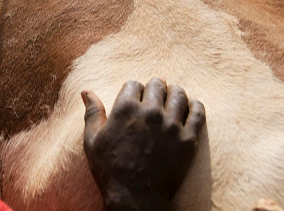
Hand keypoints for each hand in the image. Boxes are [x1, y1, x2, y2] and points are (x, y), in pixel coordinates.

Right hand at [83, 78, 204, 210]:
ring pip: (179, 94)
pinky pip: (198, 112)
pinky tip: (190, 108)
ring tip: (173, 100)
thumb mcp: (92, 141)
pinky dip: (195, 106)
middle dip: (155, 89)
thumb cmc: (110, 171)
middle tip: (156, 97)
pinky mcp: (188, 139)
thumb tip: (86, 91)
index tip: (137, 99)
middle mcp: (150, 112)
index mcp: (125, 109)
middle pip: (158, 84)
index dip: (134, 90)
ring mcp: (171, 125)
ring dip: (175, 94)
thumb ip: (92, 113)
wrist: (135, 199)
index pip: (134, 84)